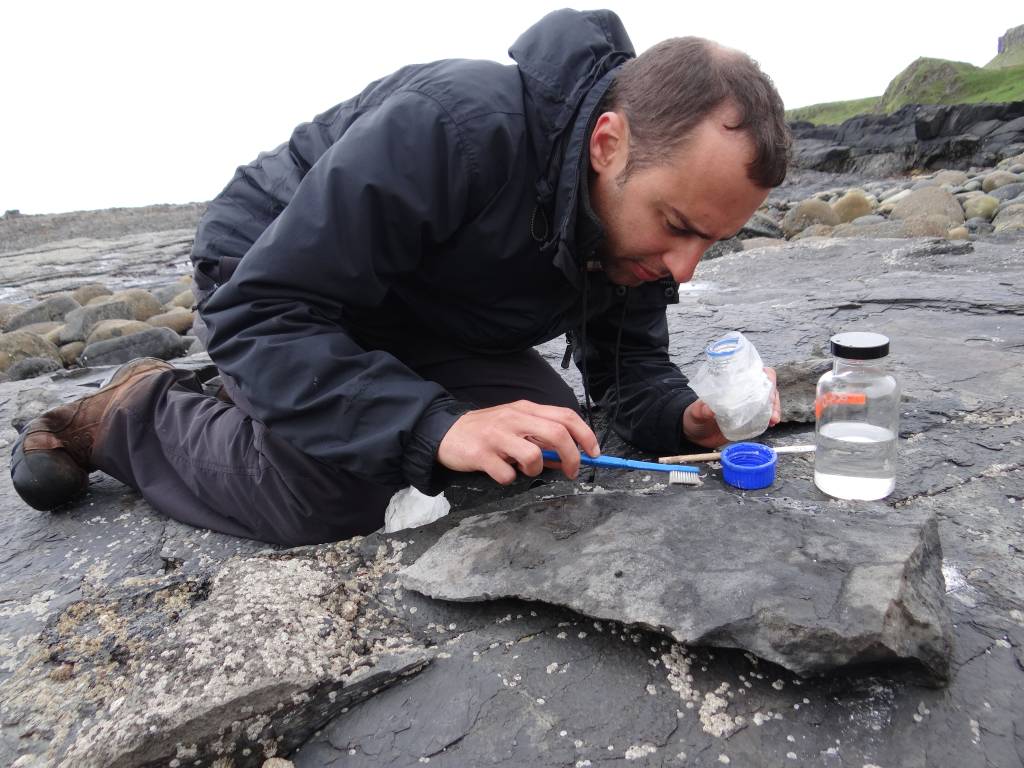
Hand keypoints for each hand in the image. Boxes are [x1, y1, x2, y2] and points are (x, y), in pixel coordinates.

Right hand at [437, 400, 599, 483]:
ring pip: (534, 456)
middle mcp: (514, 418)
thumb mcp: (515, 427)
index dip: (585, 434)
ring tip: (523, 469)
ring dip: (536, 469)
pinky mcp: (481, 454)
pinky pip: (507, 474)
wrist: (445, 433)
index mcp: (525, 409)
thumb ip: (541, 439)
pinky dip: (508, 479)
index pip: (565, 416)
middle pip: (557, 433)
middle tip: (572, 472)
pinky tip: (499, 471)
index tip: (594, 453)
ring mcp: (497, 436)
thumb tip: (567, 459)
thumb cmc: (486, 431)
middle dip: (572, 457)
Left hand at [682, 367, 781, 447]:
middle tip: (772, 411)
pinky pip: (764, 416)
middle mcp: (742, 392)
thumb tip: (708, 409)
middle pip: (766, 387)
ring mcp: (747, 406)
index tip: (767, 386)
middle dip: (773, 396)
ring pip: (768, 402)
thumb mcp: (695, 412)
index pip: (753, 372)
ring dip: (774, 409)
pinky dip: (770, 419)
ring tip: (773, 420)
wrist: (694, 434)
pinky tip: (771, 424)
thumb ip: (700, 409)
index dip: (765, 376)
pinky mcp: (749, 420)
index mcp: (731, 383)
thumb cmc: (693, 416)